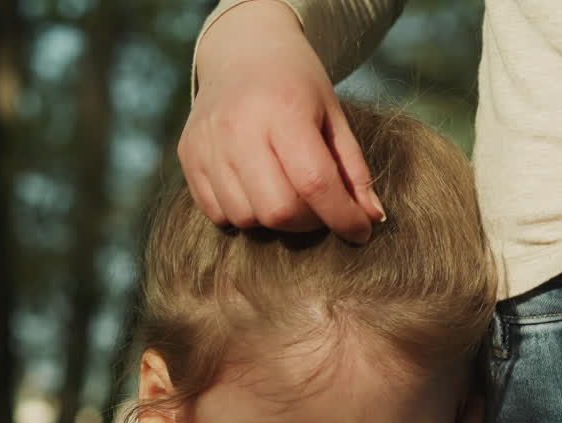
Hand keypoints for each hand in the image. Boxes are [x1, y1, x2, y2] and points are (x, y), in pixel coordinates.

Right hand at [178, 0, 381, 242]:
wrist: (241, 50)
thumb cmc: (296, 86)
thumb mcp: (333, 117)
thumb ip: (353, 170)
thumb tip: (373, 219)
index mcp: (283, 109)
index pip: (314, 183)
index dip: (342, 217)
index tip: (359, 231)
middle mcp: (239, 126)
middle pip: (277, 211)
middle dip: (306, 223)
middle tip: (319, 209)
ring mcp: (208, 143)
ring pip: (246, 218)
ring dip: (273, 220)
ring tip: (286, 194)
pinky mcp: (188, 156)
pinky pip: (218, 214)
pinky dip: (243, 213)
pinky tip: (255, 189)